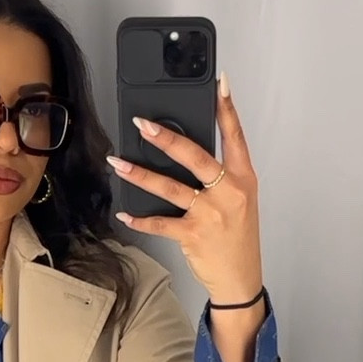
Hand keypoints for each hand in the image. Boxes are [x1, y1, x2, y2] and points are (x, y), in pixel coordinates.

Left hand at [108, 76, 262, 304]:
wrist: (240, 278)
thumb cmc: (238, 238)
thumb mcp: (240, 201)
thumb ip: (222, 175)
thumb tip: (186, 152)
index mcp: (244, 179)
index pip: (235, 136)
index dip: (227, 108)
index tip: (219, 83)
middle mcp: (228, 193)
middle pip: (196, 157)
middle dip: (167, 139)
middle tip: (144, 124)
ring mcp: (210, 214)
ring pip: (170, 187)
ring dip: (140, 174)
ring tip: (118, 163)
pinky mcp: (193, 234)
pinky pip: (160, 222)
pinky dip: (140, 218)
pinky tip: (125, 211)